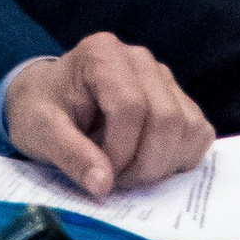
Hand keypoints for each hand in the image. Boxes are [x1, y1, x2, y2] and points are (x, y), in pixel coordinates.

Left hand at [4, 33, 212, 197]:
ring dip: (162, 164)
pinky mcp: (177, 98)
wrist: (46, 98)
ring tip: (128, 172)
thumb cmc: (40, 110)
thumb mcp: (40, 132)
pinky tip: (149, 163)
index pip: (131, 107)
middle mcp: (139, 59)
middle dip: (144, 163)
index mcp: (102, 55)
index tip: (100, 173)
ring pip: (188, 127)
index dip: (120, 150)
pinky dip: (180, 157)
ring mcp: (163, 77)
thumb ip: (70, 155)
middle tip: (116, 181)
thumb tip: (103, 184)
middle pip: (166, 118)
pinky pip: (199, 132)